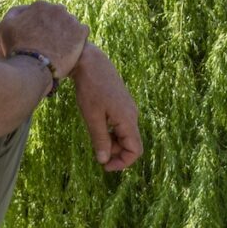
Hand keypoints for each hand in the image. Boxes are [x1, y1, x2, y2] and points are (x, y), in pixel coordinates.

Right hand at [0, 1, 89, 78]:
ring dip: (65, 33)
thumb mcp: (6, 27)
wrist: (34, 67)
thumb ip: (14, 14)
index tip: (37, 36)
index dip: (39, 25)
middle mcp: (57, 8)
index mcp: (40, 5)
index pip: (42, 12)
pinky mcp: (81, 32)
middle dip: (53, 27)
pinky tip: (69, 49)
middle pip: (57, 17)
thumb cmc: (17, 48)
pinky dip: (77, 39)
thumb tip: (25, 9)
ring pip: (69, 24)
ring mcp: (71, 19)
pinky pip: (81, 33)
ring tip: (59, 48)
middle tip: (48, 43)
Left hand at [72, 44, 142, 170]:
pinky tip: (97, 124)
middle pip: (130, 144)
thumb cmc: (90, 88)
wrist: (91, 62)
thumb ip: (100, 140)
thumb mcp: (92, 117)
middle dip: (115, 152)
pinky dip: (111, 131)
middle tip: (95, 150)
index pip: (136, 150)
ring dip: (112, 142)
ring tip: (94, 135)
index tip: (104, 166)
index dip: (122, 162)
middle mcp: (132, 115)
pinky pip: (121, 124)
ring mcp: (128, 108)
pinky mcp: (121, 104)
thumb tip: (104, 160)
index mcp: (128, 120)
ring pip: (125, 134)